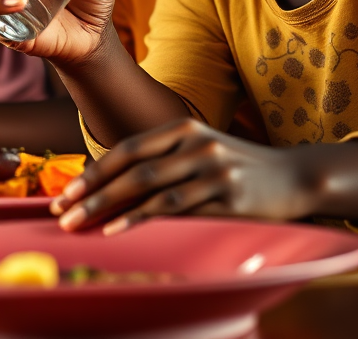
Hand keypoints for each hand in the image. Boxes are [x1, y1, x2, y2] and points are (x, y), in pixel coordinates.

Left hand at [50, 118, 322, 235]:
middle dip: (92, 192)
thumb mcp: (198, 151)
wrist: (295, 176)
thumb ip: (162, 160)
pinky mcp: (228, 195)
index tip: (67, 193)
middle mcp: (194, 143)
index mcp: (182, 129)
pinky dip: (142, 218)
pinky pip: (176, 208)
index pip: (127, 149)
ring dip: (108, 208)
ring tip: (80, 224)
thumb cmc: (236, 167)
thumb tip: (111, 183)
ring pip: (148, 188)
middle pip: (131, 169)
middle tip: (62, 212)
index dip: (93, 171)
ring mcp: (212, 168)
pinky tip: (119, 229)